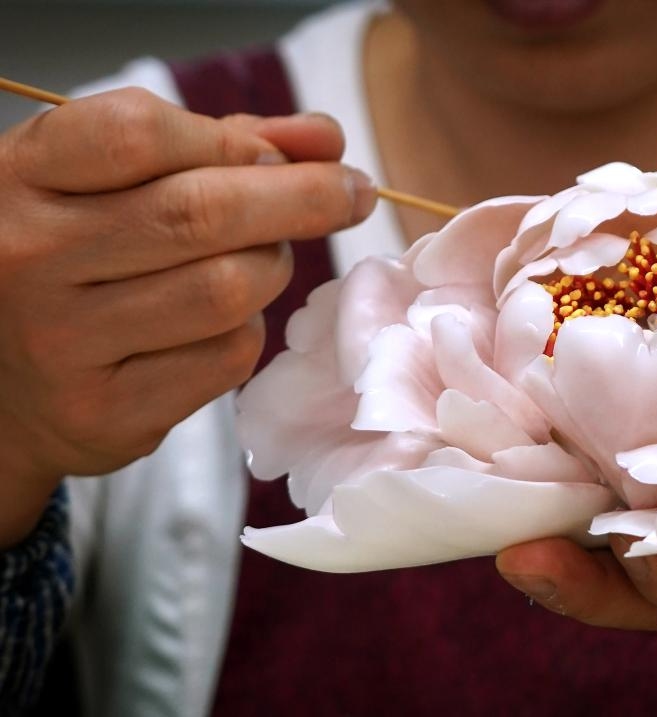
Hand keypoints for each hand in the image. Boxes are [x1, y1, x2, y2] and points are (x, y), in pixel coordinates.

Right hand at [0, 88, 375, 546]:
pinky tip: (224, 320)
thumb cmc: (74, 260)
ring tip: (258, 260)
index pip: (140, 132)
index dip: (234, 138)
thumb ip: (213, 145)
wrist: (1, 382)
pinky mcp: (109, 412)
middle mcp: (30, 258)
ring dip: (272, 268)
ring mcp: (65, 344)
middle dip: (303, 197)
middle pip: (201, 213)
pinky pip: (228, 356)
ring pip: (229, 289)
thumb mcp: (109, 181)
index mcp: (21, 179)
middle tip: (349, 193)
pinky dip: (249, 329)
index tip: (287, 151)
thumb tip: (324, 139)